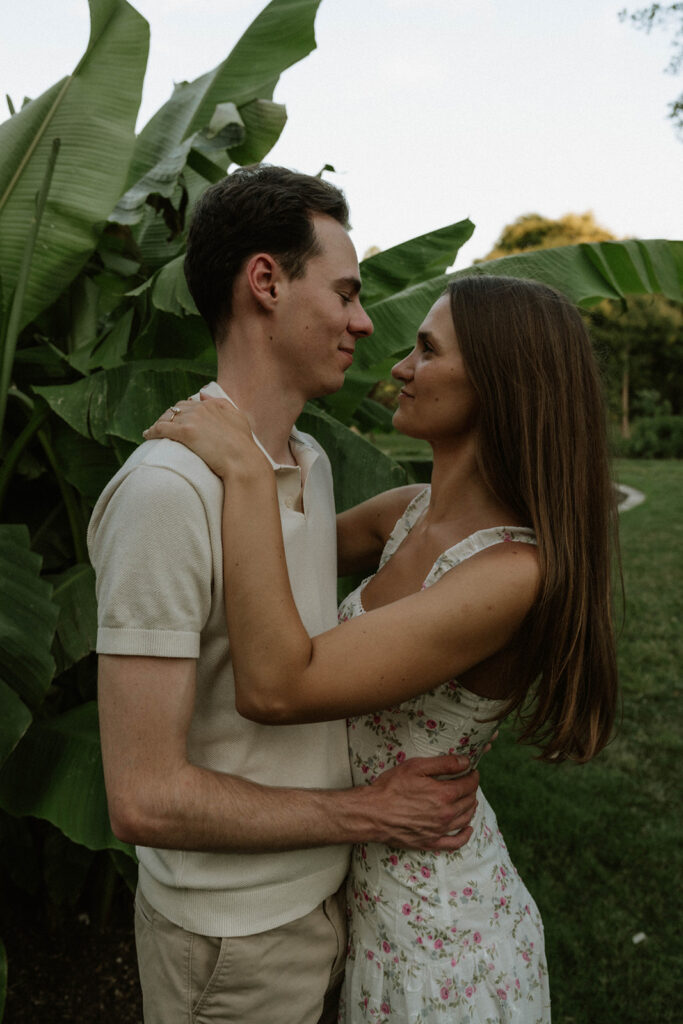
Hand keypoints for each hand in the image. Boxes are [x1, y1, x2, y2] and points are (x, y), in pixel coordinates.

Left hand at [143, 394, 267, 479]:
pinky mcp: (185, 432)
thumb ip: (223, 404)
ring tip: (153, 431)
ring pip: (167, 417)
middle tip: (162, 426)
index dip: (182, 411)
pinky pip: (161, 428)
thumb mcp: (239, 419)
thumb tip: (202, 394)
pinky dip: (152, 431)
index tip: (177, 419)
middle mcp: (201, 408)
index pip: (190, 403)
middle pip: (177, 408)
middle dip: (168, 416)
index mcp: (213, 405)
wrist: (243, 461)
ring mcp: (192, 419)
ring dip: (159, 422)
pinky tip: (147, 435)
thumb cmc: (244, 445)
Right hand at [366, 754, 478, 851]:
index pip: (468, 785)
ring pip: (465, 819)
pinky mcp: (430, 842)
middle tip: (469, 783)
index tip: (472, 772)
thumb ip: (444, 763)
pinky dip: (465, 836)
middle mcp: (446, 814)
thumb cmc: (391, 787)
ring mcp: (439, 830)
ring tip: (470, 800)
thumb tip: (466, 762)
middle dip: (472, 790)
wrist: (373, 813)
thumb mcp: (416, 767)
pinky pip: (455, 842)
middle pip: (469, 802)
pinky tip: (468, 829)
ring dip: (471, 808)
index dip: (473, 776)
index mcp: (444, 794)